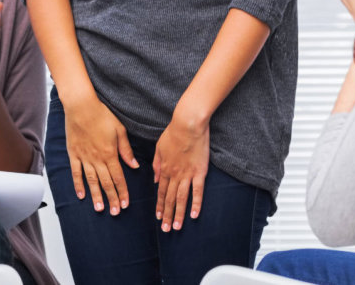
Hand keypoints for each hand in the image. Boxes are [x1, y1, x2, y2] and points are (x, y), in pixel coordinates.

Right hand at [62, 95, 139, 215]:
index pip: (118, 177)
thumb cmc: (102, 114)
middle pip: (106, 183)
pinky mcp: (73, 154)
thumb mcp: (119, 130)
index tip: (125, 204)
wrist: (81, 106)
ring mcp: (84, 157)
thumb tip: (135, 166)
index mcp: (110, 154)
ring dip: (96, 196)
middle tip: (115, 212)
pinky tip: (81, 195)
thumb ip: (126, 150)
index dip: (122, 192)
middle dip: (112, 199)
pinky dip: (78, 185)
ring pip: (91, 181)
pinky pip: (76, 172)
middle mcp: (97, 159)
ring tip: (100, 209)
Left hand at [153, 113, 209, 231]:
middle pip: (170, 198)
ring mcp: (187, 174)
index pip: (161, 191)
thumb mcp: (159, 147)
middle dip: (167, 215)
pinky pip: (197, 191)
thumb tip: (155, 180)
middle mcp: (174, 174)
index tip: (158, 217)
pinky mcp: (199, 172)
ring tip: (177, 227)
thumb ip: (156, 164)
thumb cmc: (173, 132)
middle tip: (166, 229)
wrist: (188, 124)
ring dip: (178, 214)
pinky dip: (196, 204)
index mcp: (164, 168)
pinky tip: (194, 215)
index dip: (160, 205)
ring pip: (181, 198)